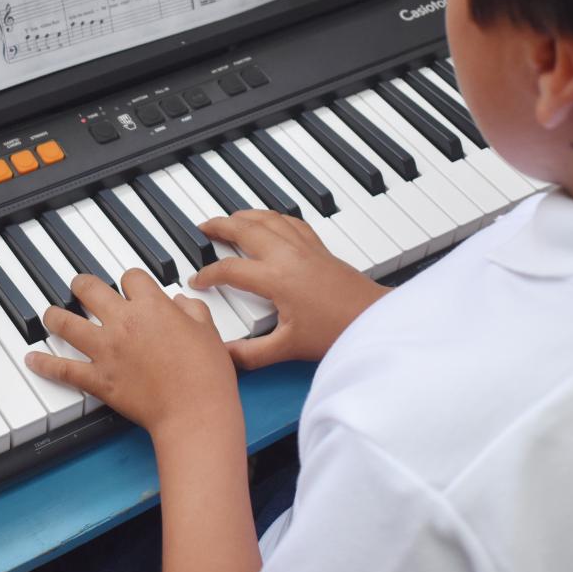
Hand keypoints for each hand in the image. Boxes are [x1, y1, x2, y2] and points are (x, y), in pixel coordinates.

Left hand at [25, 271, 241, 439]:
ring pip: (67, 323)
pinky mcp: (98, 379)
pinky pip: (64, 369)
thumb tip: (181, 303)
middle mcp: (123, 322)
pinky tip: (32, 359)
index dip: (130, 281)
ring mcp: (107, 350)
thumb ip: (192, 310)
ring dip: (55, 316)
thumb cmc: (206, 375)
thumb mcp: (208, 331)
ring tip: (49, 314)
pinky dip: (45, 364)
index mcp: (151, 306)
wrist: (194, 412)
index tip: (131, 287)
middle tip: (79, 287)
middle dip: (82, 285)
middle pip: (90, 290)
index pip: (130, 277)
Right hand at [193, 209, 390, 369]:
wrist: (374, 320)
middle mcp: (288, 255)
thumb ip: (251, 354)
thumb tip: (224, 356)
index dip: (208, 274)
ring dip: (245, 215)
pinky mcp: (320, 248)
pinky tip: (270, 220)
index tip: (198, 281)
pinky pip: (290, 221)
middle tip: (203, 226)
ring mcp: (305, 247)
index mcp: (276, 278)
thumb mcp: (287, 348)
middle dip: (220, 226)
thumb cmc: (336, 331)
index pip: (230, 269)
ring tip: (230, 218)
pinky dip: (273, 216)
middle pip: (245, 229)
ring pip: (268, 219)